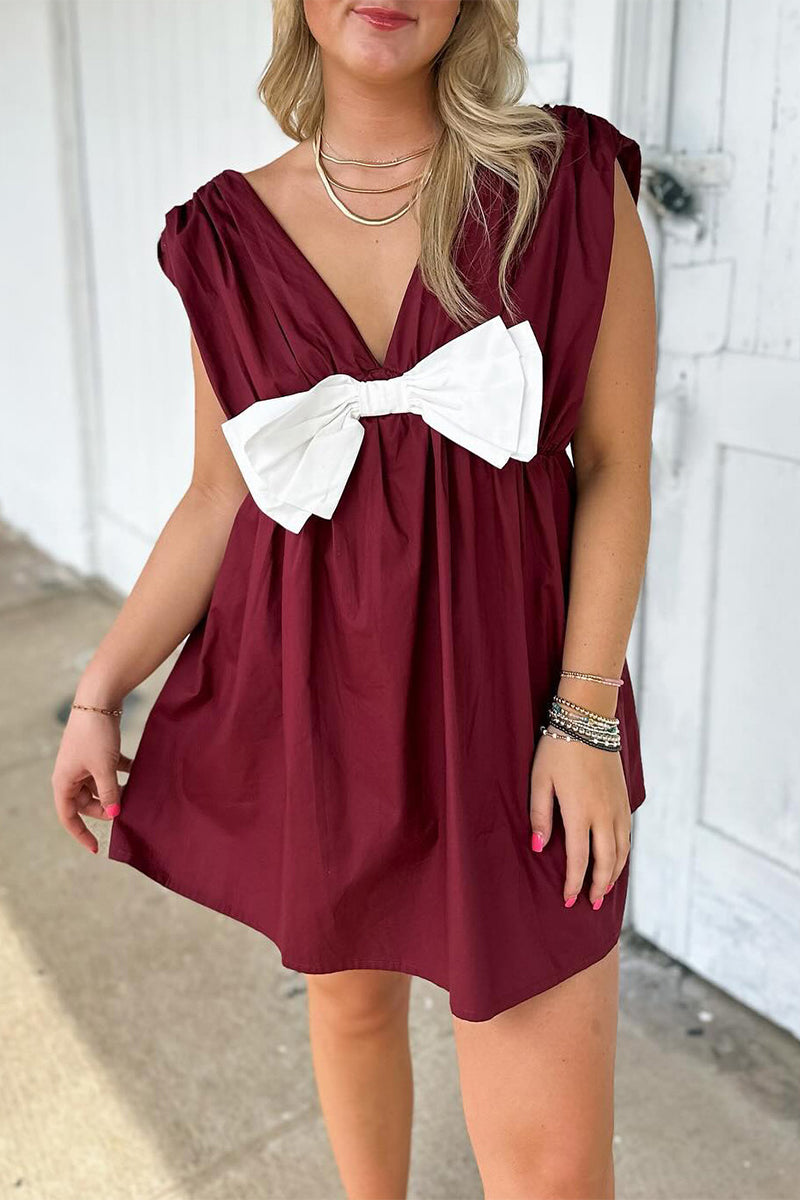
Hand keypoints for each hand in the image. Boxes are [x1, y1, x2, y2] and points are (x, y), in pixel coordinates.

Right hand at [51, 707, 132, 854]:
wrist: (99, 698)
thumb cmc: (95, 734)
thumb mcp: (103, 768)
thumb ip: (109, 793)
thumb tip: (114, 814)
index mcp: (63, 781)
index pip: (68, 816)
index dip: (81, 834)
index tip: (96, 849)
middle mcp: (70, 773)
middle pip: (86, 802)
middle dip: (105, 808)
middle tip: (125, 811)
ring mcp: (83, 762)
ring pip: (98, 785)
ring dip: (114, 790)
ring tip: (134, 793)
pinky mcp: (96, 750)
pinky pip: (107, 769)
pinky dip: (121, 772)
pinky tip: (137, 771)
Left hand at [529, 729, 630, 908]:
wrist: (589, 720)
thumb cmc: (557, 749)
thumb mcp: (540, 781)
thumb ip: (540, 816)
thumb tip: (539, 847)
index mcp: (580, 813)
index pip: (579, 860)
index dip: (574, 883)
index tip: (568, 900)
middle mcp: (604, 815)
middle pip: (606, 862)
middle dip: (598, 886)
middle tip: (590, 903)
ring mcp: (618, 807)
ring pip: (622, 850)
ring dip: (614, 873)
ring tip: (604, 889)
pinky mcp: (625, 798)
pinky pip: (628, 834)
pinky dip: (624, 853)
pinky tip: (617, 859)